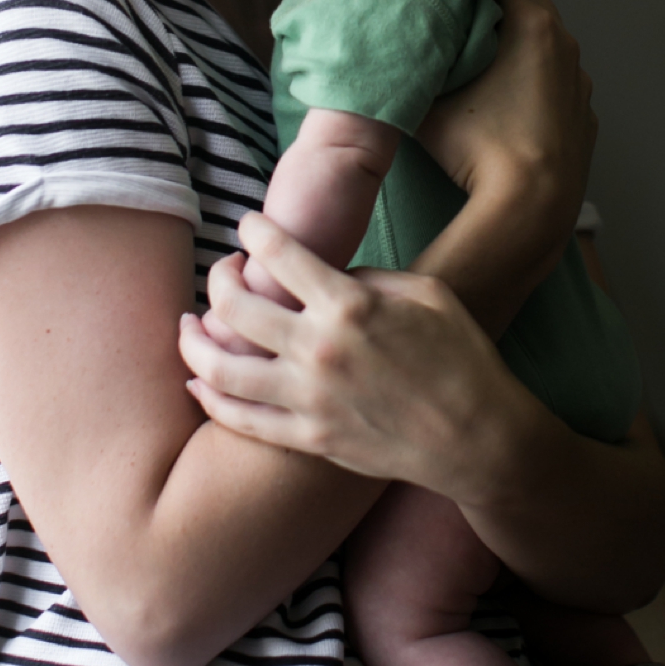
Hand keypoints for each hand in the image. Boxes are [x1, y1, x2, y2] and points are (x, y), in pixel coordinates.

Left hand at [178, 213, 541, 500]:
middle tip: (223, 269)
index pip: (278, 254)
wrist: (476, 438)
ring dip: (193, 340)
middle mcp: (319, 350)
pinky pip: (241, 420)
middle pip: (234, 306)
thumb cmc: (461, 357)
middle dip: (217, 277)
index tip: (247, 226)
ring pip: (221, 368)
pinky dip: (210, 399)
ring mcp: (309, 399)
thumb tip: (328, 277)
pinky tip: (198, 382)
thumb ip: (368, 278)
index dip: (253, 231)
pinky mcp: (308, 439)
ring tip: (188, 324)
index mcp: (350, 305)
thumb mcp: (426, 294)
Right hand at [418, 0, 595, 258]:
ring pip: (542, 43)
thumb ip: (409, 66)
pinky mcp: (583, 116)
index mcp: (532, 22)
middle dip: (486, 4)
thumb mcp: (425, 98)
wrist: (531, 207)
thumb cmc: (479, 147)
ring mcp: (578, 82)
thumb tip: (388, 51)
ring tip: (473, 63)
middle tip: (449, 17)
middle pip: (523, 1)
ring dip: (511, 44)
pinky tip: (502, 105)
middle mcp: (565, 44)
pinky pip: (553, 82)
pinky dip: (530, 81)